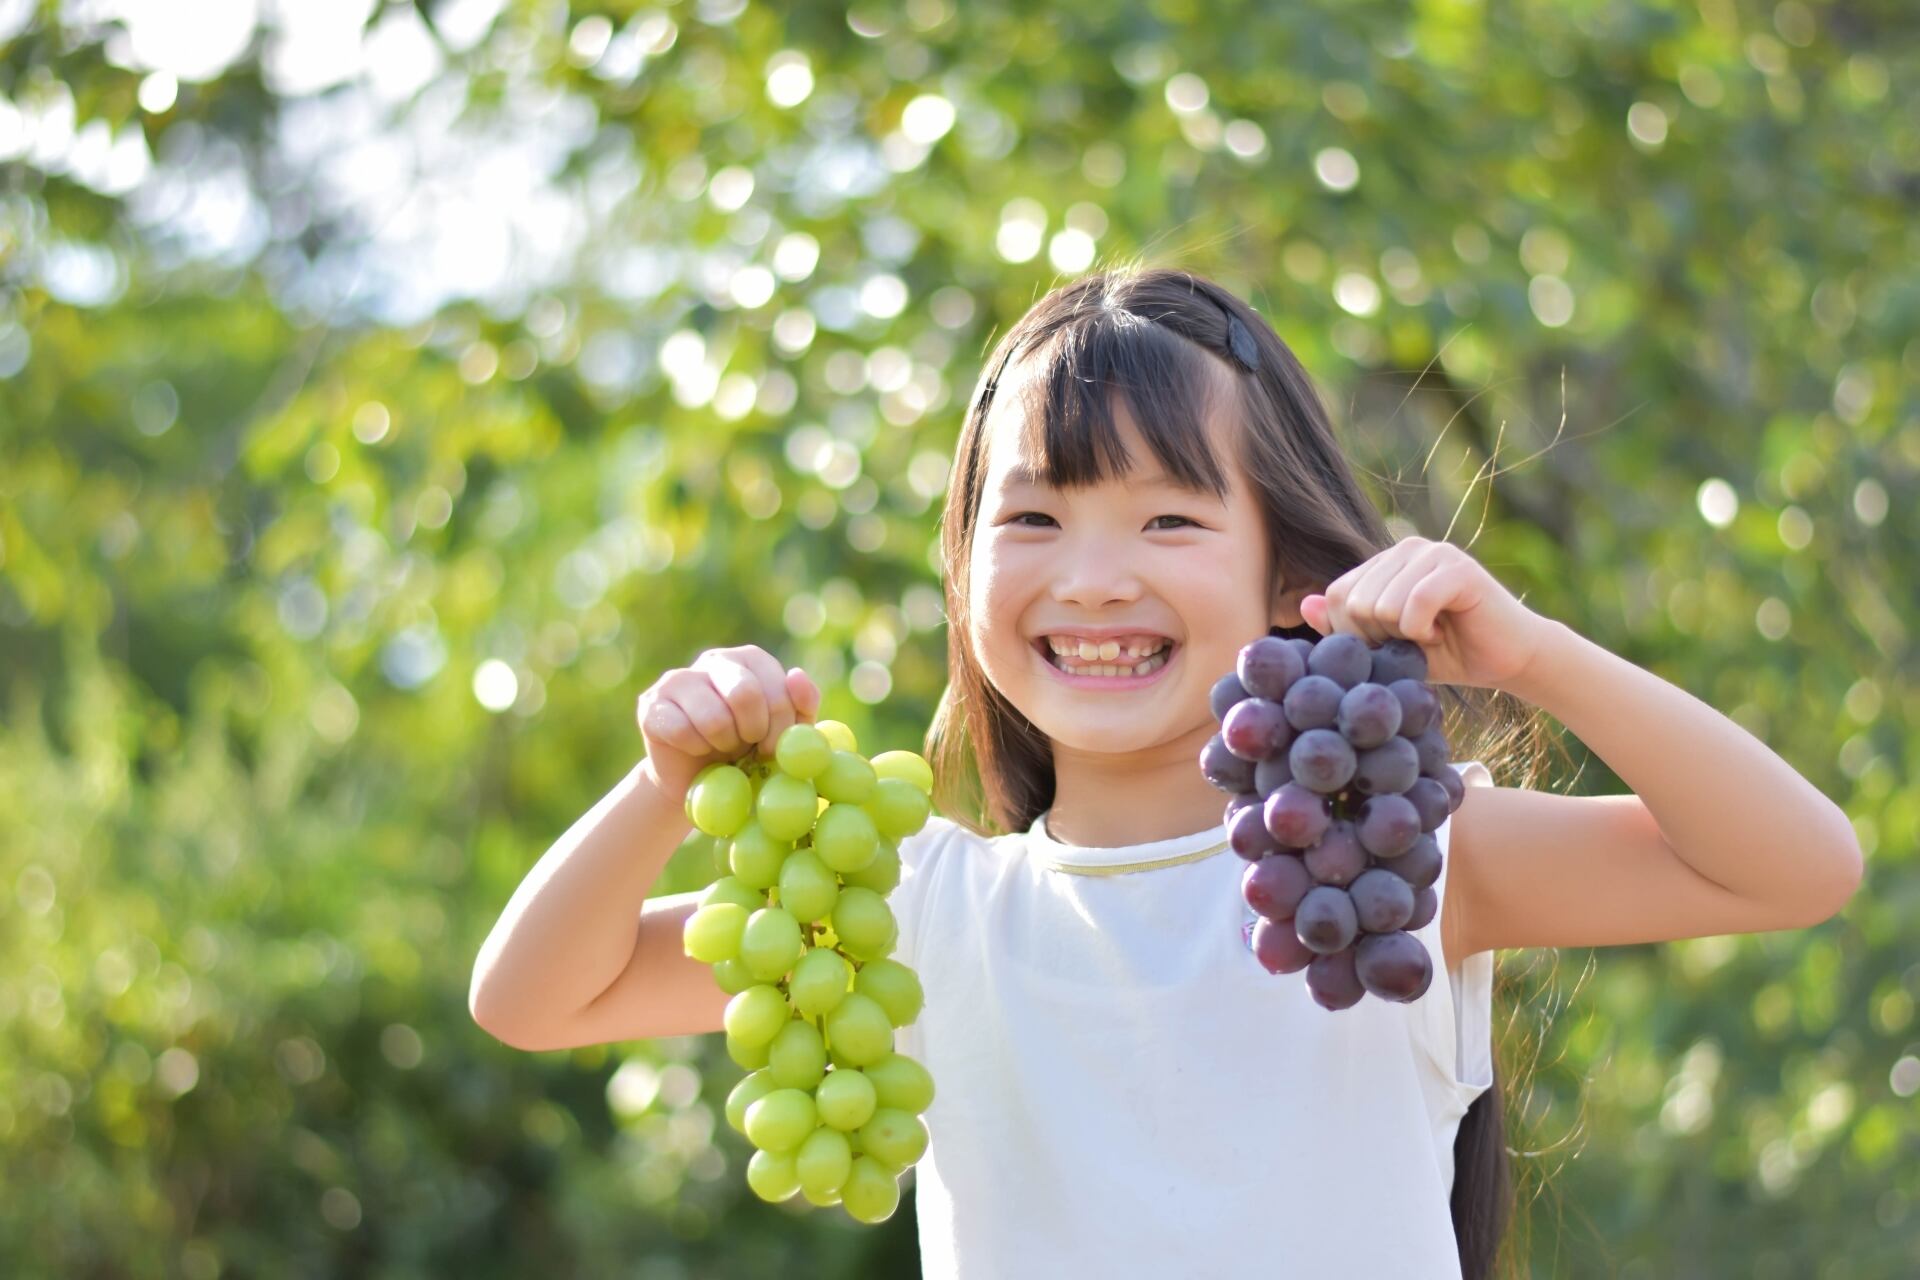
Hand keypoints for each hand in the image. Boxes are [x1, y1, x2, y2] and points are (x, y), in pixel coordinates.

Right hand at [636, 645, 822, 797]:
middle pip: (745, 694)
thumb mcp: (786, 732)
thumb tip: (796, 675)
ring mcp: (679, 678)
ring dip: (723, 744)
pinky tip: (694, 748)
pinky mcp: (651, 704)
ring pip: (713, 717)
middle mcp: (715, 659)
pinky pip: (682, 732)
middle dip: (753, 732)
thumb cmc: (749, 751)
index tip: (774, 748)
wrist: (699, 780)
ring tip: (720, 746)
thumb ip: (802, 705)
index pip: (776, 685)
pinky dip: (695, 750)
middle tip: (748, 747)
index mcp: (751, 659)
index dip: (781, 725)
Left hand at [1298, 537, 1556, 689]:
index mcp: (1385, 563)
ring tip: (1431, 633)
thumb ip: (1346, 628)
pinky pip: (1414, 605)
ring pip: (1381, 605)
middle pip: (1355, 602)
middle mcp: (1406, 549)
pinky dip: (1423, 631)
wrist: (1508, 661)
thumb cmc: (1447, 654)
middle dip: (1378, 637)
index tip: (1387, 645)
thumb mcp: (1387, 647)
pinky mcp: (1458, 568)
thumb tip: (1304, 605)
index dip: (1353, 634)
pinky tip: (1444, 630)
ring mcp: (1433, 553)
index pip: (1338, 595)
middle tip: (1413, 640)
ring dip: (1404, 636)